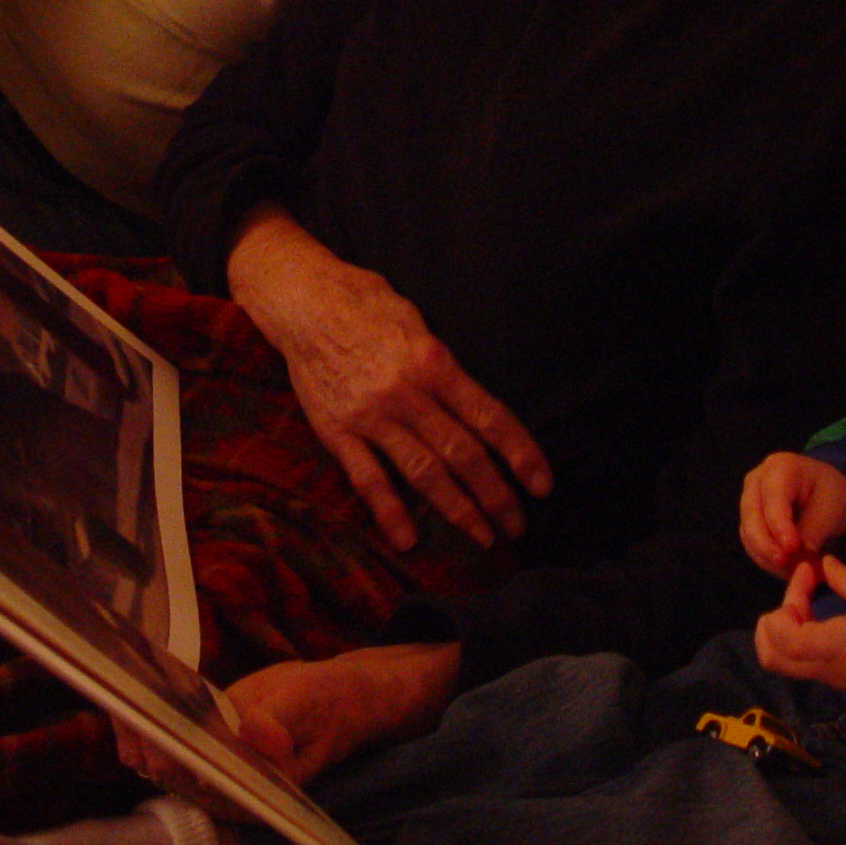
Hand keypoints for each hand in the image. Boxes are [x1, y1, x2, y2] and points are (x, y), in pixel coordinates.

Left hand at [110, 644, 460, 808]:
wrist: (338, 699)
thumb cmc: (329, 703)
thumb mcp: (308, 706)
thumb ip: (278, 723)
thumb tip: (256, 737)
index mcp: (253, 795)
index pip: (199, 780)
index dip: (169, 756)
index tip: (144, 728)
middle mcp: (227, 792)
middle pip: (170, 771)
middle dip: (142, 738)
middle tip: (116, 700)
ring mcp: (214, 771)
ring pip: (161, 757)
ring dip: (136, 728)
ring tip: (112, 690)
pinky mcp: (207, 748)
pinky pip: (170, 737)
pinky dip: (149, 717)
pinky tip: (130, 691)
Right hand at [231, 215, 550, 551]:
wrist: (303, 303)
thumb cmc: (367, 305)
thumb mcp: (419, 324)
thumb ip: (445, 367)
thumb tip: (474, 408)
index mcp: (434, 363)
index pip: (488, 416)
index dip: (520, 454)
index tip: (541, 484)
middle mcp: (407, 394)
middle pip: (462, 453)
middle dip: (495, 495)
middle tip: (517, 527)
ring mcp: (370, 416)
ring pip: (422, 472)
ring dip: (457, 510)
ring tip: (482, 537)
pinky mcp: (336, 431)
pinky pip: (367, 478)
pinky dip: (389, 512)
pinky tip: (408, 540)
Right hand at [739, 452, 845, 576]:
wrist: (825, 492)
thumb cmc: (831, 494)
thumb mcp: (833, 508)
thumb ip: (814, 529)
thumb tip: (798, 557)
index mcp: (780, 467)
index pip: (774, 499)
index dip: (780, 526)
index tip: (792, 549)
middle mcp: (757, 480)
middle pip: (752, 515)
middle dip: (768, 545)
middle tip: (788, 567)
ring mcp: (749, 499)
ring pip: (748, 533)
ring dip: (768, 556)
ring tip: (793, 572)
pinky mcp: (748, 520)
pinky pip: (751, 543)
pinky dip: (766, 559)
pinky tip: (786, 569)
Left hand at [754, 553, 845, 693]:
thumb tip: (824, 564)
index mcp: (833, 648)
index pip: (785, 640)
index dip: (783, 608)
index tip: (804, 580)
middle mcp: (822, 668)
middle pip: (770, 656)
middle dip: (772, 620)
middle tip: (797, 593)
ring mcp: (825, 676)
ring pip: (779, 659)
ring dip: (781, 628)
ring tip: (804, 601)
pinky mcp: (831, 677)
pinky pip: (796, 659)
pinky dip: (794, 635)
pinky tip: (813, 613)